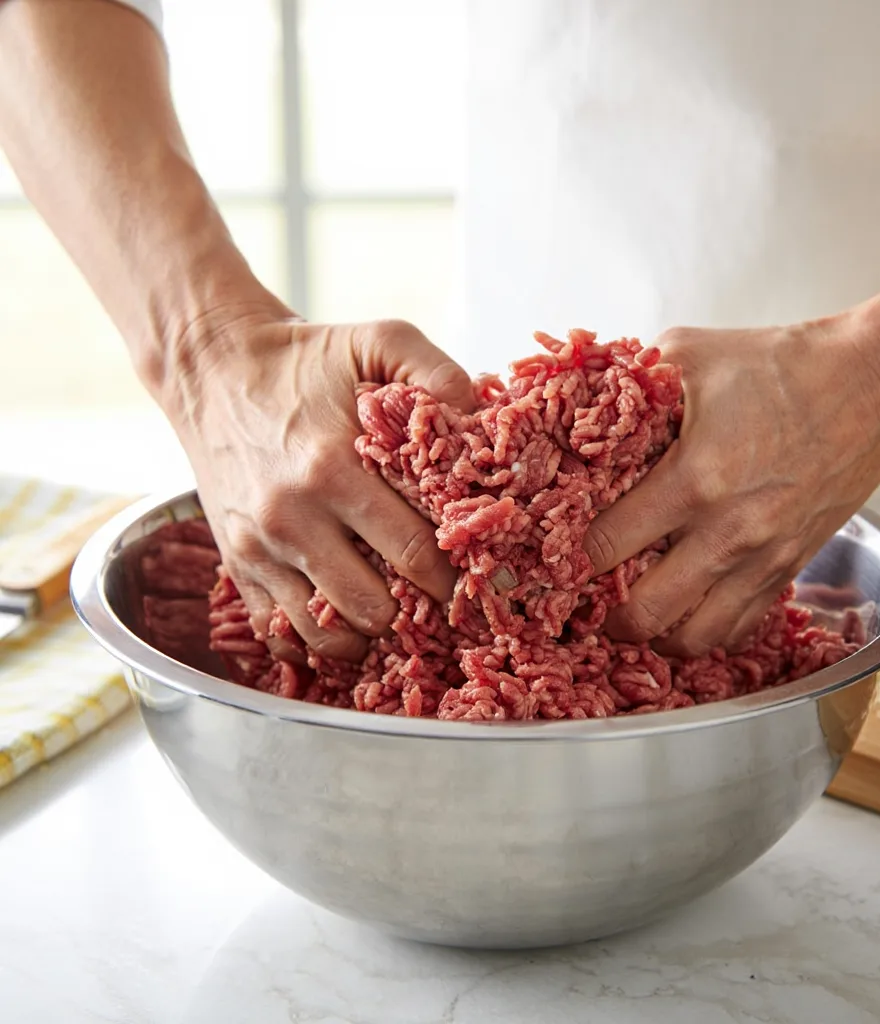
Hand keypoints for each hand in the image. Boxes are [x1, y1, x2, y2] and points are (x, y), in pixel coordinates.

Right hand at [164, 306, 473, 661]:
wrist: (212, 366)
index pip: (415, 552)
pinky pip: (278, 634)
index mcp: (334, 467)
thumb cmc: (304, 359)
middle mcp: (293, 518)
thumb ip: (436, 371)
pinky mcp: (236, 565)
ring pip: (328, 634)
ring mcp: (259, 548)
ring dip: (372, 633)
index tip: (482, 583)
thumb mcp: (377, 340)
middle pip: (375, 607)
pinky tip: (347, 622)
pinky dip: (317, 643)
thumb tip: (482, 420)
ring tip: (398, 609)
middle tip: (445, 601)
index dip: (458, 577)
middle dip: (420, 612)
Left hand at [583, 317, 879, 654]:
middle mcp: (728, 532)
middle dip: (605, 614)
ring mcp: (763, 559)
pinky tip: (685, 609)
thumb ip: (627, 381)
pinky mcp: (789, 569)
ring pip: (694, 639)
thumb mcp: (688, 352)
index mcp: (694, 478)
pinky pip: (738, 629)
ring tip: (635, 612)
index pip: (607, 547)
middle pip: (645, 614)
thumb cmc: (779, 364)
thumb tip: (581, 401)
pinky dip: (704, 632)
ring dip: (655, 634)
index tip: (557, 555)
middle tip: (588, 600)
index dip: (571, 558)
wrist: (873, 385)